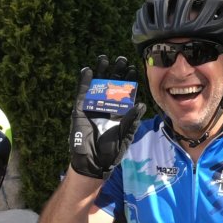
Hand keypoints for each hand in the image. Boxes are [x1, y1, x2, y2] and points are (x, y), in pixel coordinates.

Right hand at [69, 56, 145, 178]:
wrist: (93, 163)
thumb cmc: (111, 151)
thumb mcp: (124, 136)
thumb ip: (131, 121)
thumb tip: (141, 105)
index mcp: (120, 112)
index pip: (125, 93)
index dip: (129, 81)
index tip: (133, 68)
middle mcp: (108, 107)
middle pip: (112, 86)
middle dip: (116, 72)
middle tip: (121, 59)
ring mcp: (93, 107)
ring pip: (98, 86)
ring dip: (101, 73)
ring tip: (104, 59)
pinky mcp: (80, 110)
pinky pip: (82, 94)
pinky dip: (84, 82)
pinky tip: (88, 70)